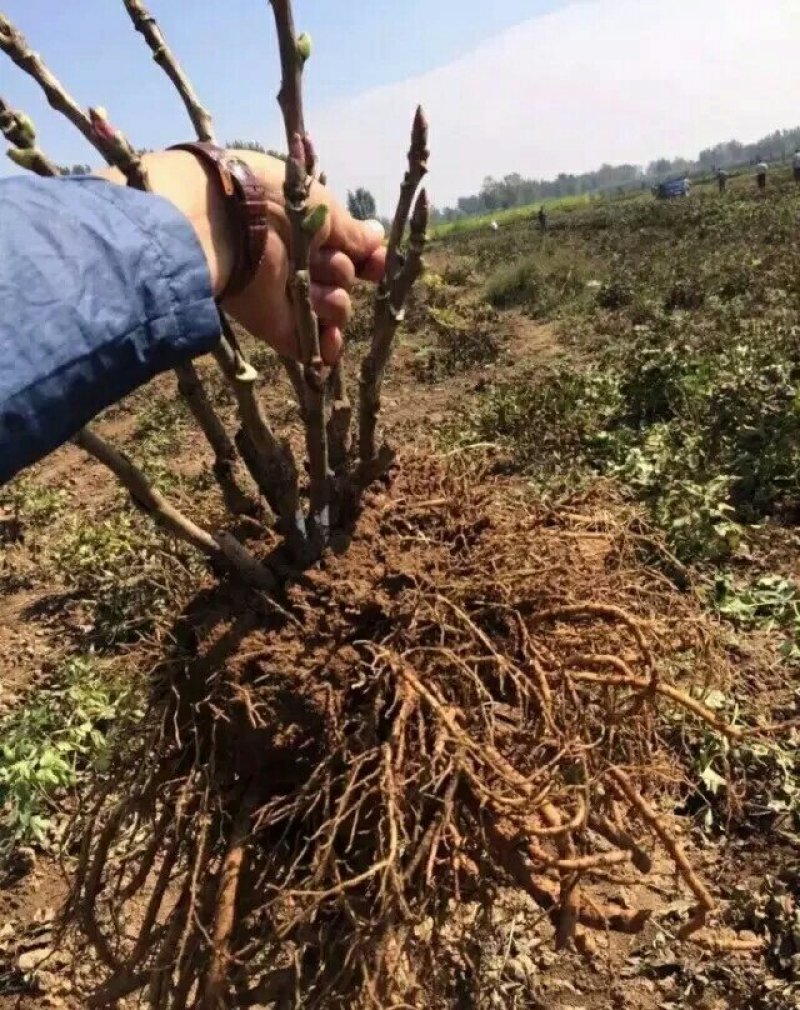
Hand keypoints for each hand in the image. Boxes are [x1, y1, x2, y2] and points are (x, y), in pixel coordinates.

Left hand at [99, 150, 385, 365]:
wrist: (227, 227)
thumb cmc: (274, 202)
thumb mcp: (323, 209)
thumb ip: (353, 232)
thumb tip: (380, 237)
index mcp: (305, 226)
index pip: (348, 248)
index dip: (368, 258)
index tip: (379, 263)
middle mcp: (297, 261)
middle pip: (343, 277)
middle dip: (342, 272)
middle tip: (322, 261)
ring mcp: (287, 296)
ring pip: (334, 309)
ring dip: (335, 303)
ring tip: (317, 293)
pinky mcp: (276, 326)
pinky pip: (310, 345)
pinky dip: (324, 348)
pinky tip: (331, 347)